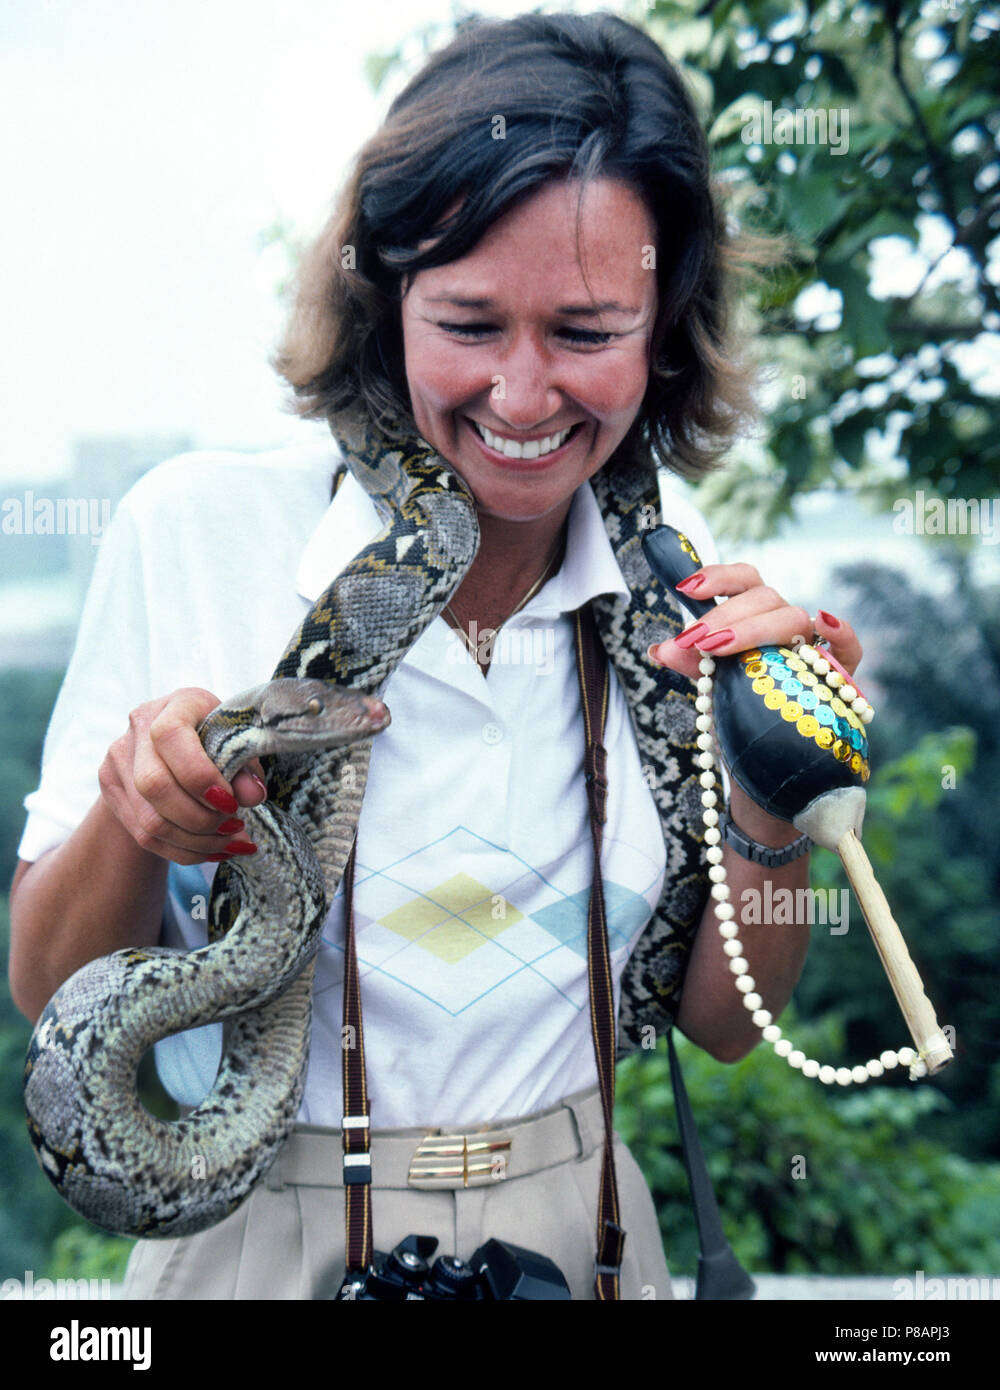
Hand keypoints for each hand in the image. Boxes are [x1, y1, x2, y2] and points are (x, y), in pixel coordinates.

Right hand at [98, 688, 266, 865]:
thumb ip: (247, 767)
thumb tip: (252, 796)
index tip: (231, 802)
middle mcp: (138, 727)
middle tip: (235, 826)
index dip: (200, 776)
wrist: (178, 747)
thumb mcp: (238, 743)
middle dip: (201, 819)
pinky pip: (146, 836)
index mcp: (176, 705)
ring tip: (229, 843)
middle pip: (154, 786)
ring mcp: (119, 761)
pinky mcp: (114, 792)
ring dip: (197, 842)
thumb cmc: (218, 739)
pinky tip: (213, 851)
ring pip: (150, 820)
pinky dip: (185, 852)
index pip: (170, 737)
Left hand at [646, 563, 862, 682]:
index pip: (743, 579)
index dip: (718, 576)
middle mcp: (784, 620)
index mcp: (755, 613)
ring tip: (719, 648)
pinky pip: (850, 648)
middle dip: (724, 616)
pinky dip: (841, 634)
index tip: (685, 587)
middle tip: (695, 640)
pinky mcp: (839, 672)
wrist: (772, 740)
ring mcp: (812, 644)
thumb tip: (660, 649)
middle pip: (763, 597)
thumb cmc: (743, 698)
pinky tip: (825, 627)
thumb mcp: (711, 679)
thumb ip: (690, 662)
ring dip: (755, 628)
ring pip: (794, 616)